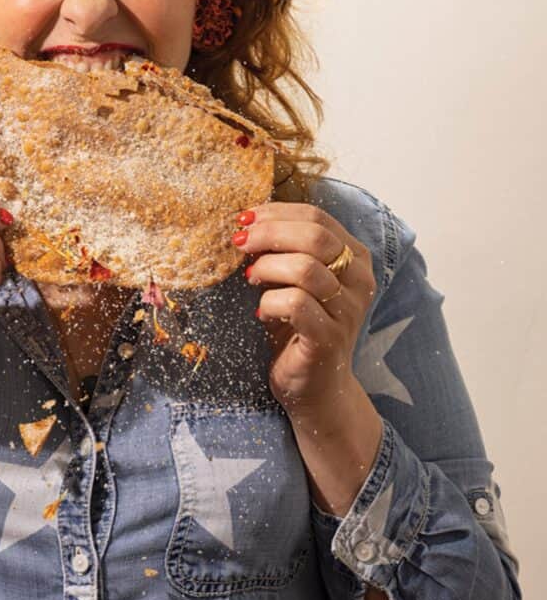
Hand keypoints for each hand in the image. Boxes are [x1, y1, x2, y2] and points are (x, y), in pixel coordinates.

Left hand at [233, 202, 376, 418]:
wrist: (315, 387)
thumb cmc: (299, 327)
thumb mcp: (294, 280)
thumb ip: (284, 249)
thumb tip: (248, 221)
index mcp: (355, 258)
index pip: (318, 217)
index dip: (277, 212)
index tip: (245, 218)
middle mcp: (360, 281)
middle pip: (315, 237)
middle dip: (269, 233)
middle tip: (240, 243)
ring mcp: (348, 311)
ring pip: (306, 268)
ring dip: (267, 267)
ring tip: (250, 278)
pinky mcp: (329, 338)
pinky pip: (296, 305)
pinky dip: (270, 302)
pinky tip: (261, 311)